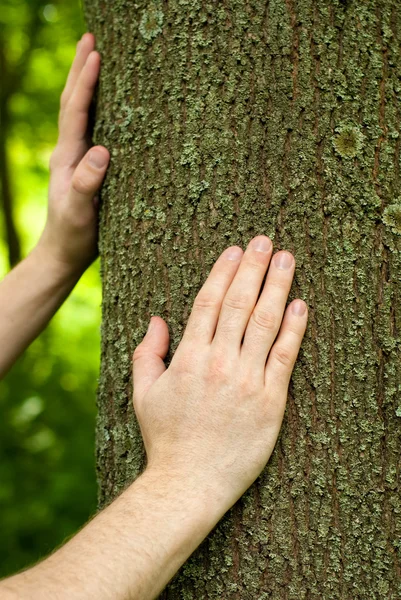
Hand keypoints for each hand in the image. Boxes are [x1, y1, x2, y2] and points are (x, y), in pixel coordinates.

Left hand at [37, 33, 108, 276]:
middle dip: (80, 69)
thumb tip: (101, 150)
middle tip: (91, 38)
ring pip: (80, 112)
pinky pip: (91, 128)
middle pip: (72, 102)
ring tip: (96, 57)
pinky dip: (97, 107)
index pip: (75, 111)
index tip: (96, 53)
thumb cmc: (74, 236)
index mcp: (66, 157)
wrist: (64, 253)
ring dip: (85, 83)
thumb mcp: (80, 213)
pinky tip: (109, 103)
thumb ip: (86, 184)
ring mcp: (76, 158)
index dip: (85, 82)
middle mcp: (69, 152)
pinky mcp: (87, 167)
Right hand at [132, 236, 307, 509]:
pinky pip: (285, 356)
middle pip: (240, 304)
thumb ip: (147, 352)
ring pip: (265, 322)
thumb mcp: (144, 393)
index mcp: (189, 358)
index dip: (223, 272)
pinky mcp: (271, 400)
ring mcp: (247, 380)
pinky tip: (301, 305)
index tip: (234, 250)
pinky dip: (294, 328)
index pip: (209, 303)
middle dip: (253, 267)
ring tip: (286, 258)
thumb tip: (157, 318)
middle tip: (264, 240)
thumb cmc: (165, 438)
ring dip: (277, 286)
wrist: (190, 483)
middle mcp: (219, 362)